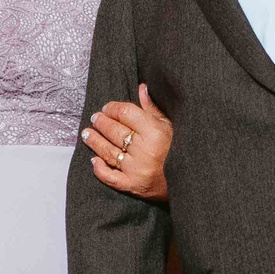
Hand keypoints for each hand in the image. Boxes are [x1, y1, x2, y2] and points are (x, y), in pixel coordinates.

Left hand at [83, 85, 172, 199]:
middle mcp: (144, 150)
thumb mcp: (169, 126)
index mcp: (154, 132)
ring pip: (108, 151)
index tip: (106, 108)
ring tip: (87, 134)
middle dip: (101, 123)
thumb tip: (141, 88)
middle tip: (95, 119)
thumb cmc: (178, 149)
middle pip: (114, 131)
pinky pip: (110, 177)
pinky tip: (94, 160)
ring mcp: (136, 169)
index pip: (125, 113)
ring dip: (94, 141)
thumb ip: (152, 108)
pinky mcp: (132, 185)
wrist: (187, 181)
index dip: (112, 108)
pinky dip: (99, 169)